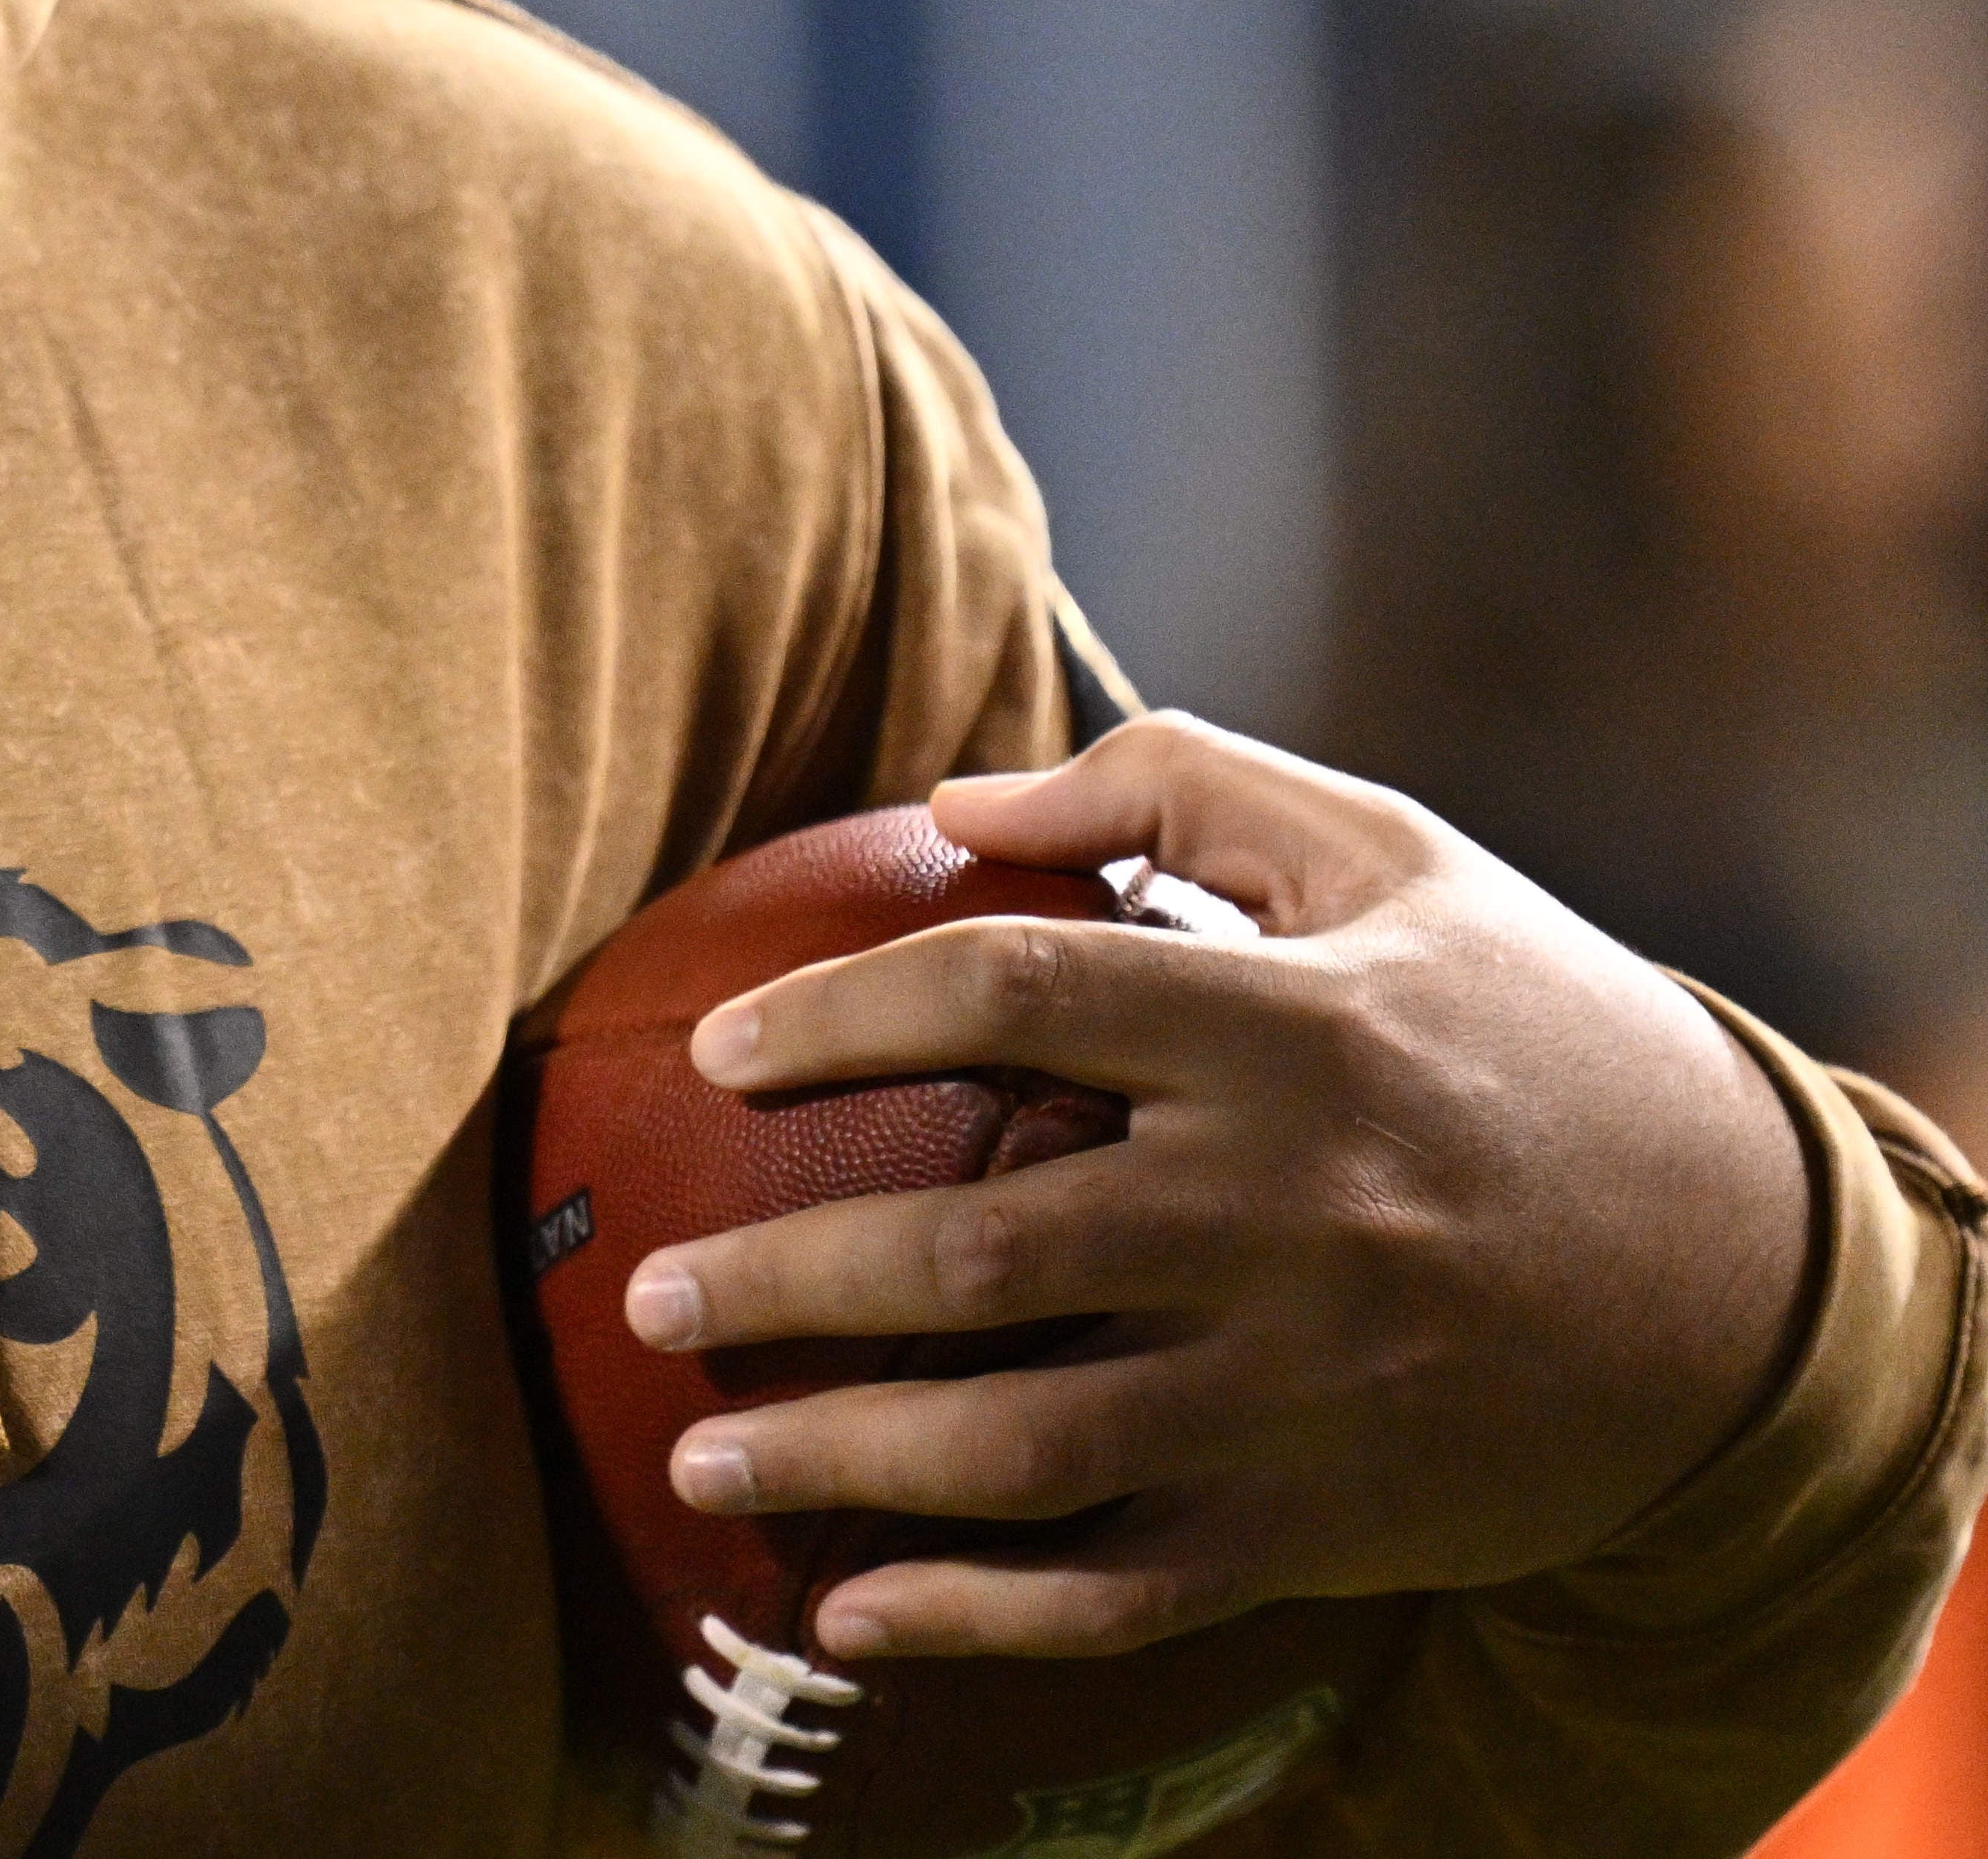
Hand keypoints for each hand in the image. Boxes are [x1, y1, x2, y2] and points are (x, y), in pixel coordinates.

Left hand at [622, 712, 1813, 1656]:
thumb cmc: (1532, 1027)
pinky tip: (844, 1612)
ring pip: (1022, 1444)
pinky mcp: (1325, 1523)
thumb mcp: (1387, 858)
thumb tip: (953, 794)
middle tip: (648, 1287)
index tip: (716, 1055)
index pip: (1008, 994)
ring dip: (834, 1455)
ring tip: (692, 1447)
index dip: (838, 1015)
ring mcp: (1301, 1388)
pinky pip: (1119, 1592)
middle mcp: (1281, 1216)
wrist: (1752, 1271)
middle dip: (781, 1275)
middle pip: (976, 1246)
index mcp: (1282, 1033)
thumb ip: (1174, 784)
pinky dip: (972, 1617)